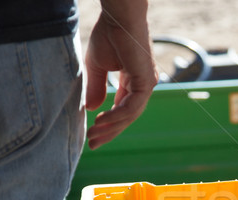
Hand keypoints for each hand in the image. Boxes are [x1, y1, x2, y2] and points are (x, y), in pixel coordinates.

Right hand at [85, 1, 157, 149]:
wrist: (119, 17)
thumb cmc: (109, 36)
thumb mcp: (97, 66)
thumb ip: (96, 88)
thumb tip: (91, 109)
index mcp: (134, 82)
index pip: (123, 109)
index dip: (109, 124)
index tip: (93, 136)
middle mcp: (143, 86)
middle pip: (128, 117)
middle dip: (110, 132)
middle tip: (93, 145)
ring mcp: (147, 84)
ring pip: (130, 115)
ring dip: (112, 127)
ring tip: (94, 135)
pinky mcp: (145, 81)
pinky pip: (132, 106)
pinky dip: (117, 116)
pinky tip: (102, 121)